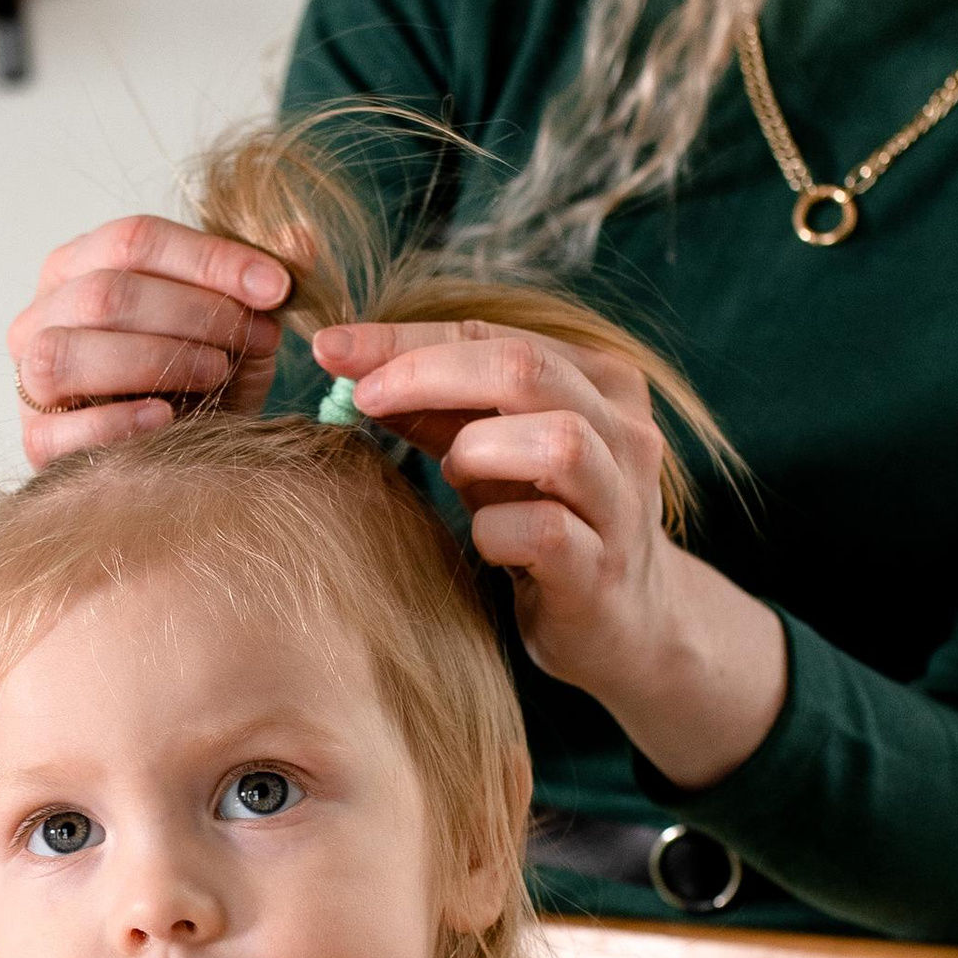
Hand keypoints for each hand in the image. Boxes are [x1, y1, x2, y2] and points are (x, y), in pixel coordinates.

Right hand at [8, 215, 289, 464]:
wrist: (176, 457)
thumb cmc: (196, 379)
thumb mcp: (237, 325)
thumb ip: (261, 281)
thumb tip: (299, 238)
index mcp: (84, 263)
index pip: (135, 238)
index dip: (210, 259)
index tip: (276, 287)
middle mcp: (44, 311)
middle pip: (107, 292)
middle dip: (194, 312)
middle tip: (255, 336)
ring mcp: (30, 376)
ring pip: (68, 351)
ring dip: (156, 359)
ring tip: (216, 372)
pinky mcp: (35, 439)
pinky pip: (59, 427)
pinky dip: (118, 421)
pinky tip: (167, 418)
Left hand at [309, 319, 682, 716]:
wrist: (626, 623)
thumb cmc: (550, 522)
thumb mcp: (493, 457)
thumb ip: (435, 412)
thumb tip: (351, 367)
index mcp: (599, 381)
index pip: (493, 334)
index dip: (407, 338)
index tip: (332, 347)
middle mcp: (625, 431)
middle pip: (526, 368)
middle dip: (429, 374)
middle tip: (362, 397)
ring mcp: (621, 501)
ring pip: (556, 442)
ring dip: (476, 451)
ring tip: (454, 475)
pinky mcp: (603, 570)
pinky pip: (544, 532)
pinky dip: (493, 531)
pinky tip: (484, 541)